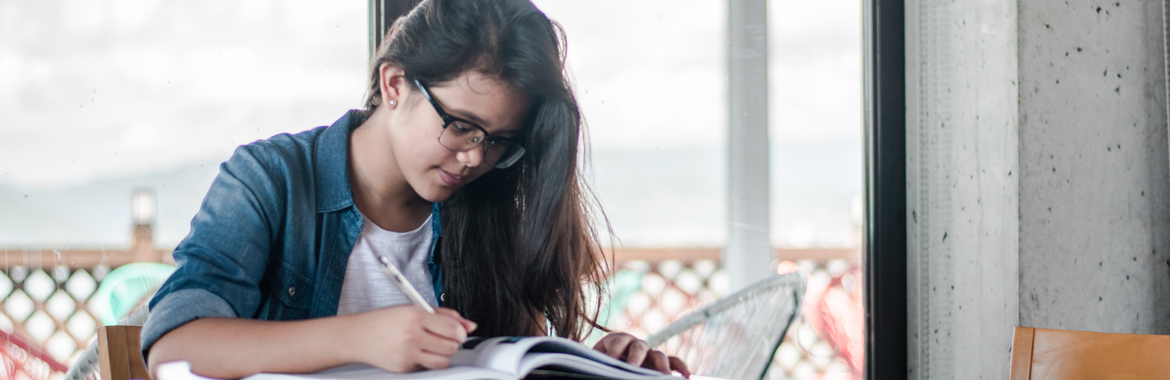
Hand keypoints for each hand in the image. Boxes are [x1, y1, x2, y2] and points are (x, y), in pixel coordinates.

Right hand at [344, 305, 476, 371]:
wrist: (358, 336)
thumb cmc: (385, 320)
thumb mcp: (414, 309)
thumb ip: (444, 315)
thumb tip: (469, 325)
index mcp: (415, 316)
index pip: (452, 328)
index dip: (461, 332)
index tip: (459, 332)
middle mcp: (412, 335)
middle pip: (451, 346)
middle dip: (452, 343)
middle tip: (444, 338)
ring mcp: (407, 354)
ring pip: (443, 361)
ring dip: (443, 354)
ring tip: (433, 346)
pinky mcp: (404, 368)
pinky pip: (427, 368)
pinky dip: (428, 361)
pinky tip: (418, 352)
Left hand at [593, 332, 689, 377]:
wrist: (605, 365)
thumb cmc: (602, 365)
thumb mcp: (600, 364)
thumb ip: (602, 366)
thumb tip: (603, 372)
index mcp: (617, 340)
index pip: (618, 341)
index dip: (615, 349)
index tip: (611, 359)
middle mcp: (635, 344)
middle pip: (639, 347)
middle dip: (636, 357)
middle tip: (632, 368)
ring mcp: (650, 353)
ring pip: (659, 355)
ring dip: (662, 366)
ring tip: (665, 377)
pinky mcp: (660, 363)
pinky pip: (674, 362)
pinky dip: (680, 367)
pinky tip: (686, 376)